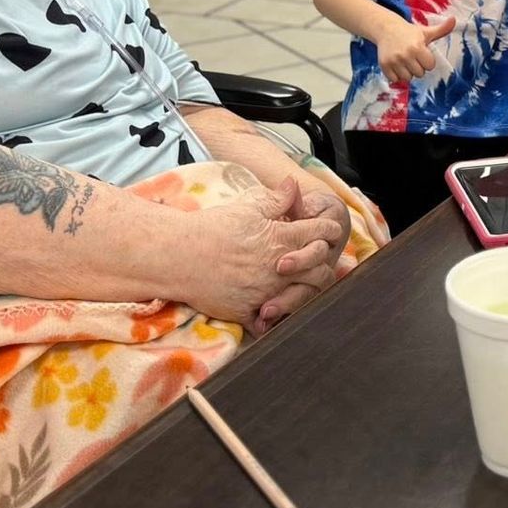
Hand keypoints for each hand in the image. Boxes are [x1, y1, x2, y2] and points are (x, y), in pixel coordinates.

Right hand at [187, 178, 346, 330]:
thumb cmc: (211, 228)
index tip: (329, 231)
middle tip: (320, 260)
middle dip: (324, 264)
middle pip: (320, 270)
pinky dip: (272, 320)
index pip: (321, 233)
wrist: (179, 255)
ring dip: (305, 291)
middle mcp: (279, 268)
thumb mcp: (247, 206)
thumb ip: (276, 199)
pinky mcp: (247, 311)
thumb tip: (293, 184)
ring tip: (302, 285)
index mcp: (282, 238)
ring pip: (301, 297)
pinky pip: (268, 323)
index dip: (329, 230)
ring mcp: (265, 292)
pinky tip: (272, 313)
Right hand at [374, 15, 455, 83]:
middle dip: (417, 67)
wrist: (386, 29)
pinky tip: (396, 64)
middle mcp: (405, 55)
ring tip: (404, 60)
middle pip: (420, 74)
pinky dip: (396, 75)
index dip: (427, 60)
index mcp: (417, 47)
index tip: (421, 53)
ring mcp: (394, 61)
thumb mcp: (426, 31)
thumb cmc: (409, 33)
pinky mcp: (384, 65)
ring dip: (407, 72)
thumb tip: (454, 19)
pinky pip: (395, 80)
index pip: (430, 66)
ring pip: (407, 78)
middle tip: (412, 56)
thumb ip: (442, 29)